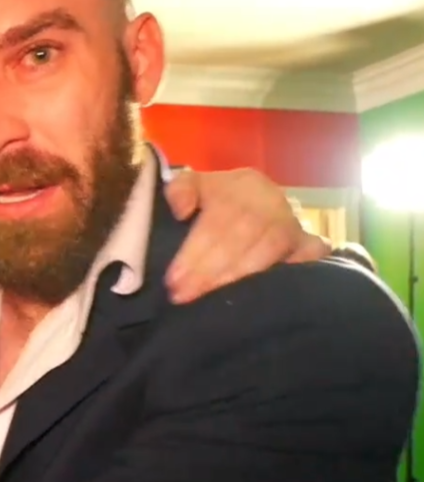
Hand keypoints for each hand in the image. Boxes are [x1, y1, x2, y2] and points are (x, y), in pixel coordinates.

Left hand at [163, 168, 329, 302]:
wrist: (252, 199)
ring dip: (239, 276)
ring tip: (210, 298)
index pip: (220, 218)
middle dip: (211, 270)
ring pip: (270, 248)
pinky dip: (293, 269)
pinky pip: (308, 255)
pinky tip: (269, 291)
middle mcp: (273, 200)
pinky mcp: (308, 242)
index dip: (196, 251)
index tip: (174, 278)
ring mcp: (294, 222)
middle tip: (184, 293)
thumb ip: (180, 191)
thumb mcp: (192, 186)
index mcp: (244, 184)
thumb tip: (181, 209)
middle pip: (243, 235)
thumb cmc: (214, 199)